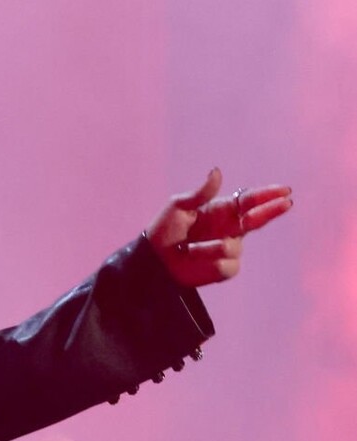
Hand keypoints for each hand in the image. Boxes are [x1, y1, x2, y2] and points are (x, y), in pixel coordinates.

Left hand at [147, 167, 291, 287]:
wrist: (154, 260)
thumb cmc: (164, 231)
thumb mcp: (178, 207)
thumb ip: (200, 193)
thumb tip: (217, 172)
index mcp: (221, 210)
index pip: (249, 201)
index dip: (267, 195)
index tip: (285, 190)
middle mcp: (229, 228)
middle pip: (258, 219)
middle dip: (272, 210)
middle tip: (286, 202)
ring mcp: (229, 248)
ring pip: (233, 247)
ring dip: (208, 248)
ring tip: (187, 248)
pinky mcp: (225, 268)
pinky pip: (228, 265)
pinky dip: (209, 262)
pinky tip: (195, 261)